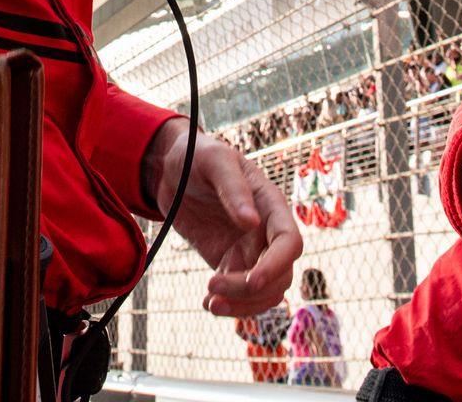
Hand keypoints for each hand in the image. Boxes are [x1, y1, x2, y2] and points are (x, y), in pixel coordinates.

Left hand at [143, 118, 301, 315]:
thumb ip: (233, 187)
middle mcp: (266, 232)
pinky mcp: (230, 262)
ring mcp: (249, 250)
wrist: (171, 169)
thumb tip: (253, 222)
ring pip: (265, 292)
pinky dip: (229, 305)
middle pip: (280, 275)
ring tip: (211, 302)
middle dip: (251, 290)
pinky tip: (208, 302)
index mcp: (270, 205)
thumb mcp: (213, 161)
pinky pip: (241, 294)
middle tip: (213, 286)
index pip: (290, 243)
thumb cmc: (196, 156)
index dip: (277, 265)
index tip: (252, 280)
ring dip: (243, 305)